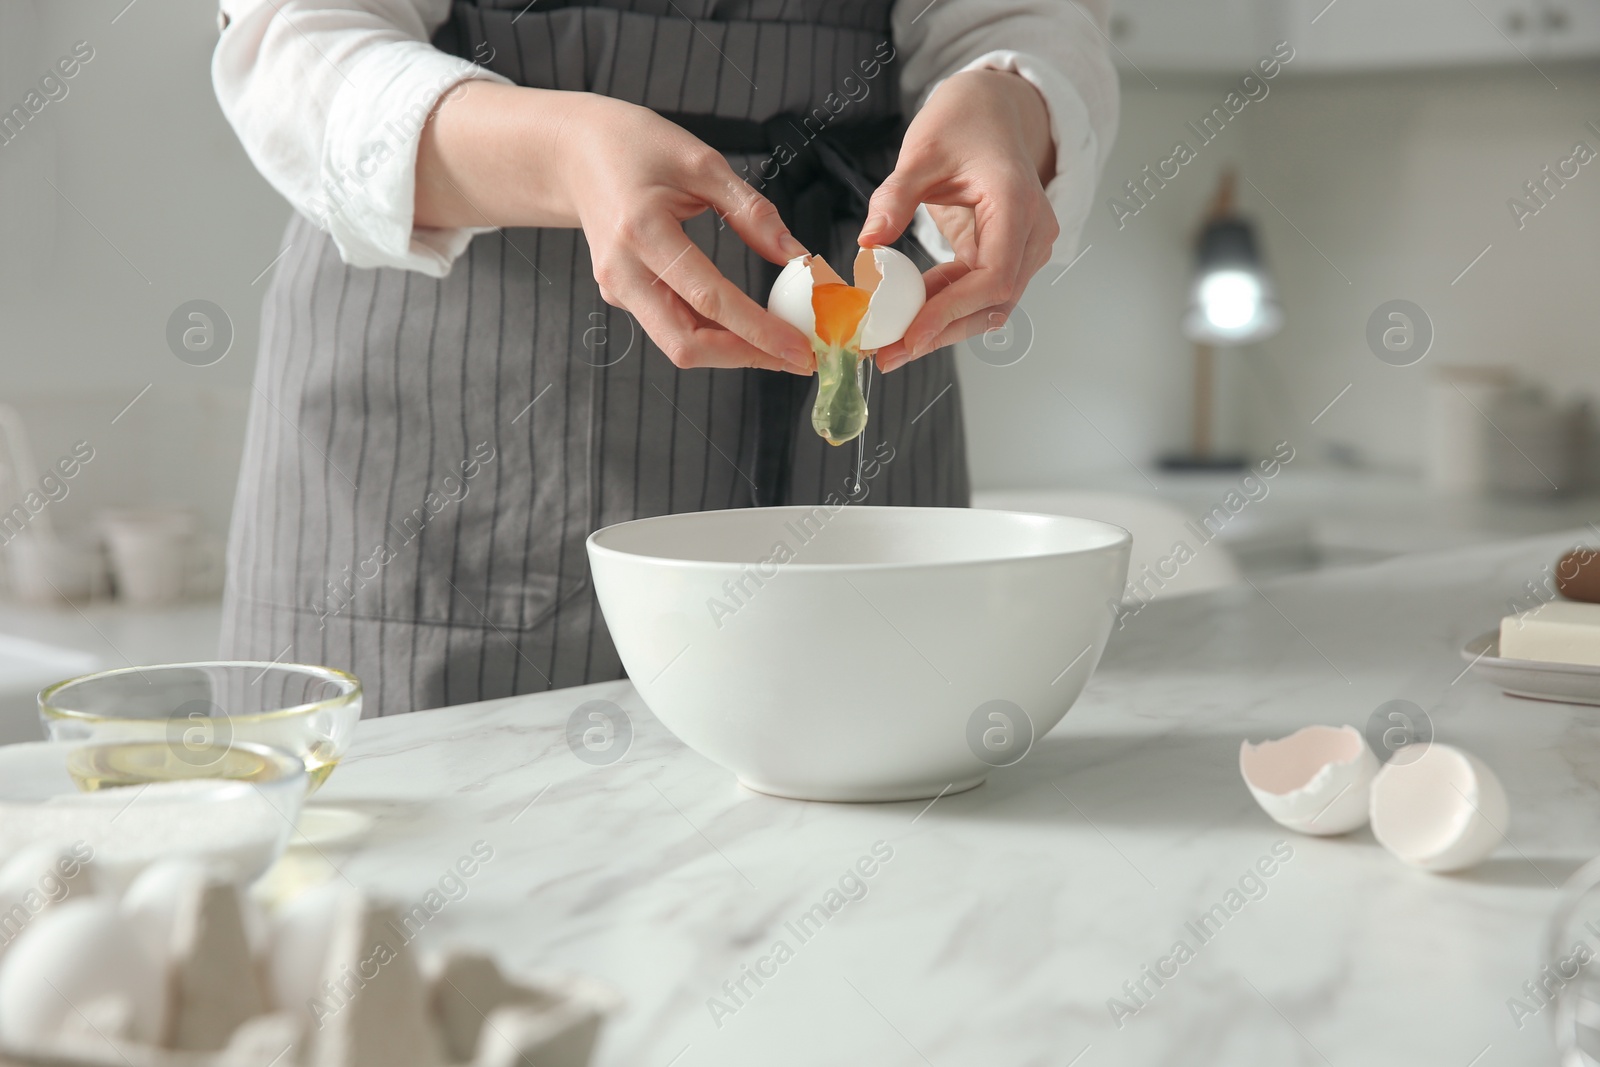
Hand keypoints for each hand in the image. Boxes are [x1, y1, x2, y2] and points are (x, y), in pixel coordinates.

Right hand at [416, 84, 812, 372]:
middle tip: (797, 358)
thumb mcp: (700, 161)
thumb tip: (796, 258)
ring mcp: (617, 288)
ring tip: (781, 345)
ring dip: (733, 351)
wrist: (570, 152)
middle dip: (746, 358)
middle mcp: (622, 271)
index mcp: (642, 231)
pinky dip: (714, 333)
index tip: (799, 348)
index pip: (708, 298)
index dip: (759, 330)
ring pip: (679, 344)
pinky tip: (747, 325)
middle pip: (686, 344)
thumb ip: (751, 211)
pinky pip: (671, 326)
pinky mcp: (621, 295)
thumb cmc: (633, 145)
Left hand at [856, 69, 1057, 371]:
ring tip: (890, 346)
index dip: (952, 311)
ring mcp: (1025, 247)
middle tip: (888, 355)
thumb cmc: (964, 122)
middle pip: (993, 303)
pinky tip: (906, 319)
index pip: (994, 276)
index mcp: (1017, 203)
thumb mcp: (921, 152)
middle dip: (940, 333)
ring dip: (941, 328)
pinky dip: (944, 309)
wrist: (994, 110)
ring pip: (988, 307)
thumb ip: (894, 198)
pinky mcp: (1008, 255)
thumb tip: (868, 245)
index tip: (911, 334)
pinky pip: (978, 293)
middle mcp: (1032, 232)